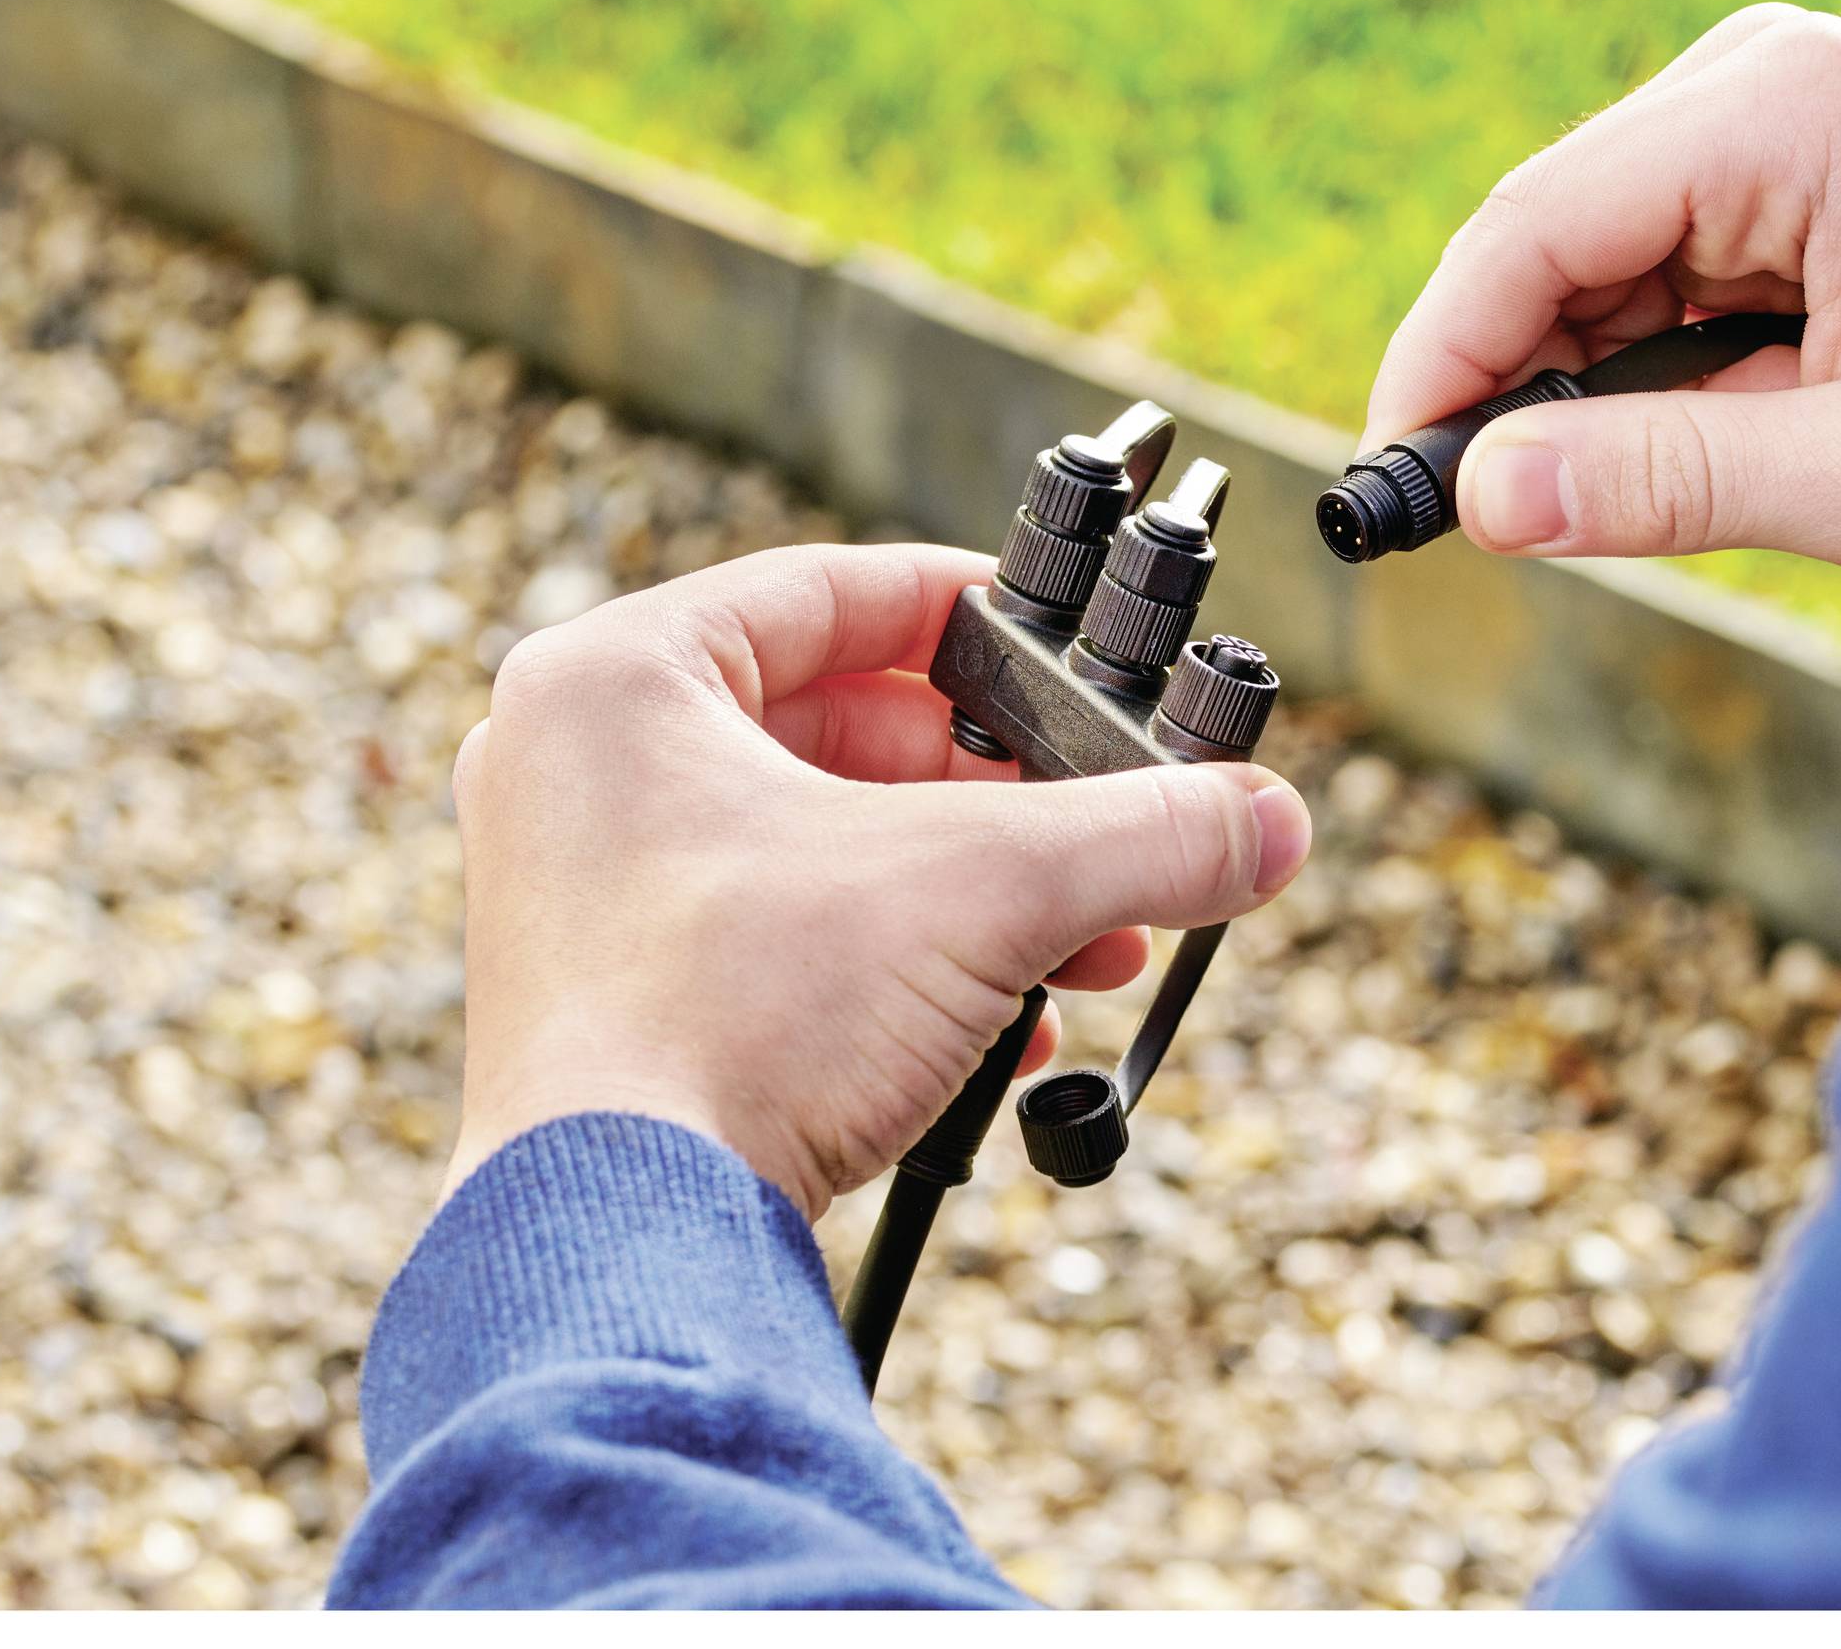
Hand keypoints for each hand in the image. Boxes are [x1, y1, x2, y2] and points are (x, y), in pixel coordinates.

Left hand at [440, 543, 1310, 1217]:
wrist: (623, 1251)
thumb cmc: (728, 1027)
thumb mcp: (986, 892)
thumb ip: (1142, 836)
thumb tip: (1265, 819)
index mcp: (618, 684)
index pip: (827, 588)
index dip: (968, 611)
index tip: (1058, 647)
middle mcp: (576, 775)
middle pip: (842, 730)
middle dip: (998, 798)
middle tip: (1095, 828)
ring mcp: (584, 897)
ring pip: (826, 849)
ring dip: (974, 896)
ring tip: (1083, 945)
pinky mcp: (616, 1008)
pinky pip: (788, 943)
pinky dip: (904, 970)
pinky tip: (1004, 1029)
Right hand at [1364, 4, 1840, 591]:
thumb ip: (1668, 484)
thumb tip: (1484, 497)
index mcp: (1780, 118)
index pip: (1528, 229)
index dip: (1438, 362)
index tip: (1394, 489)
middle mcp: (1762, 87)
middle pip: (1544, 240)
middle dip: (1499, 381)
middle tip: (1481, 528)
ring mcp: (1776, 125)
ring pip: (1590, 267)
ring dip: (1575, 386)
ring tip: (1618, 508)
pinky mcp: (1792, 182)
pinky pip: (1656, 278)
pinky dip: (1638, 373)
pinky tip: (1689, 452)